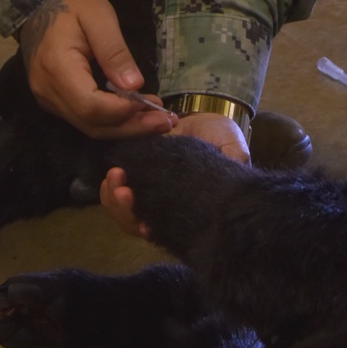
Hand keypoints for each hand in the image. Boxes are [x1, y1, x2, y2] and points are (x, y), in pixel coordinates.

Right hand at [19, 0, 175, 140]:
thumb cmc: (73, 4)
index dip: (123, 110)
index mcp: (57, 67)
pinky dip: (111, 120)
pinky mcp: (54, 100)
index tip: (153, 103)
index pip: (91, 105)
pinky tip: (134, 112)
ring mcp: (48, 98)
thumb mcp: (99, 17)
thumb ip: (115, 51)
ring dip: (124, 127)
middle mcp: (48, 90)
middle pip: (91, 123)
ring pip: (88, 126)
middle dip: (131, 127)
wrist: (40, 4)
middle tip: (166, 122)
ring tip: (156, 120)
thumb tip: (134, 86)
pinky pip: (83, 118)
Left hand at [99, 114, 249, 238]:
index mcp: (187, 209)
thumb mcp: (233, 147)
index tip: (145, 225)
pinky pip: (115, 190)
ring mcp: (148, 193)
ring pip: (122, 210)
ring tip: (115, 176)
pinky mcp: (135, 175)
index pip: (167, 231)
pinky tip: (111, 173)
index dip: (154, 231)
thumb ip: (235, 160)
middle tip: (123, 191)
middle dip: (125, 211)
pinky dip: (110, 185)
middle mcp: (165, 207)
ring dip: (113, 198)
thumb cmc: (220, 137)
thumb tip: (237, 173)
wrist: (201, 116)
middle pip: (136, 225)